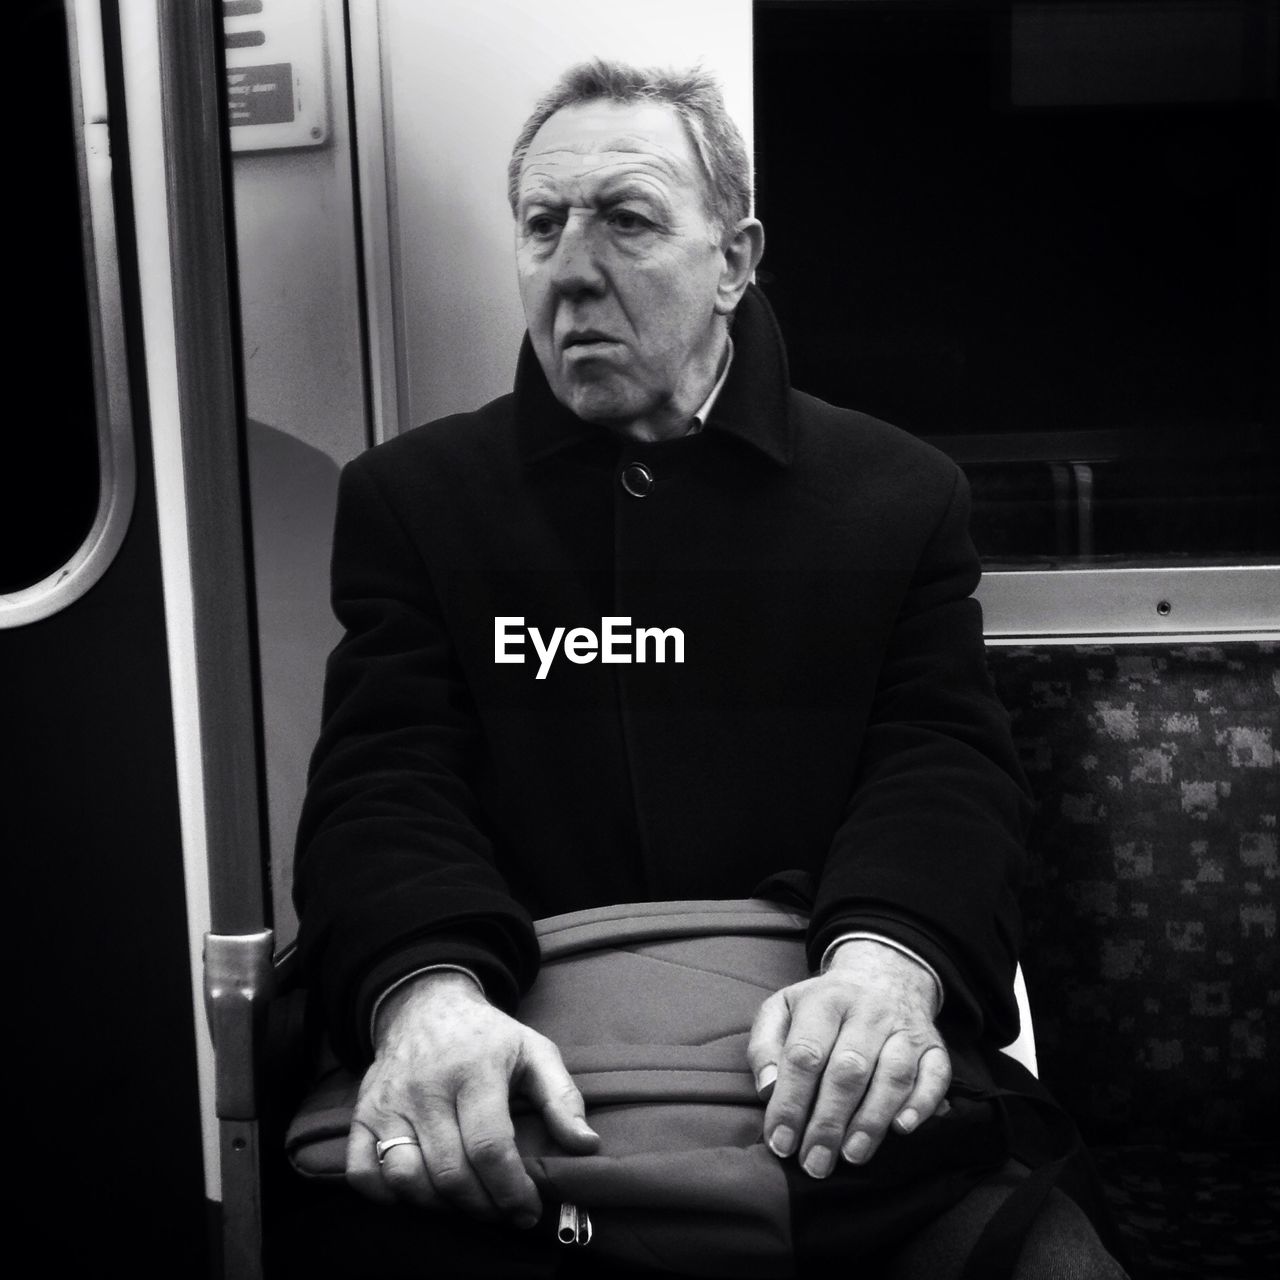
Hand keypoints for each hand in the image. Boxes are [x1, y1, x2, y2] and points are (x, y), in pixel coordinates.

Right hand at [346, 971, 599, 1224]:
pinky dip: (388, 1196)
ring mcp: (388, 1102)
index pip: (489, 1147)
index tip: (529, 1210)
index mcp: (475, 1069)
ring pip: (406, 1179)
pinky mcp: (362, 1114)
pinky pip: (362, 1173)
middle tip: (504, 1211)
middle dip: (484, 1206)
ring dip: (440, 1206)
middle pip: (450, 1172)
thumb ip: (563, 1098)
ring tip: (468, 1201)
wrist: (424, 1005)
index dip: (511, 1190)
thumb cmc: (486, 1037)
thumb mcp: (534, 1051)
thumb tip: (586, 1146)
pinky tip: (420, 1190)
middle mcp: (426, 1087)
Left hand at [746, 940, 949, 1178]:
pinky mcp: (934, 1046)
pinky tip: (902, 1129)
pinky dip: (921, 1104)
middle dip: (829, 1122)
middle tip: (815, 1163)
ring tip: (851, 1156)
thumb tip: (768, 1089)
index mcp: (825, 1000)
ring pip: (893, 1075)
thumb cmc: (823, 1005)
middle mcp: (868, 1011)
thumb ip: (765, 1046)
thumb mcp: (783, 1008)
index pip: (805, 1054)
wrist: (883, 974)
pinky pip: (936, 1076)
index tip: (781, 1142)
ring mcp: (905, 1028)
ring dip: (872, 1120)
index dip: (791, 1101)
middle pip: (849, 1070)